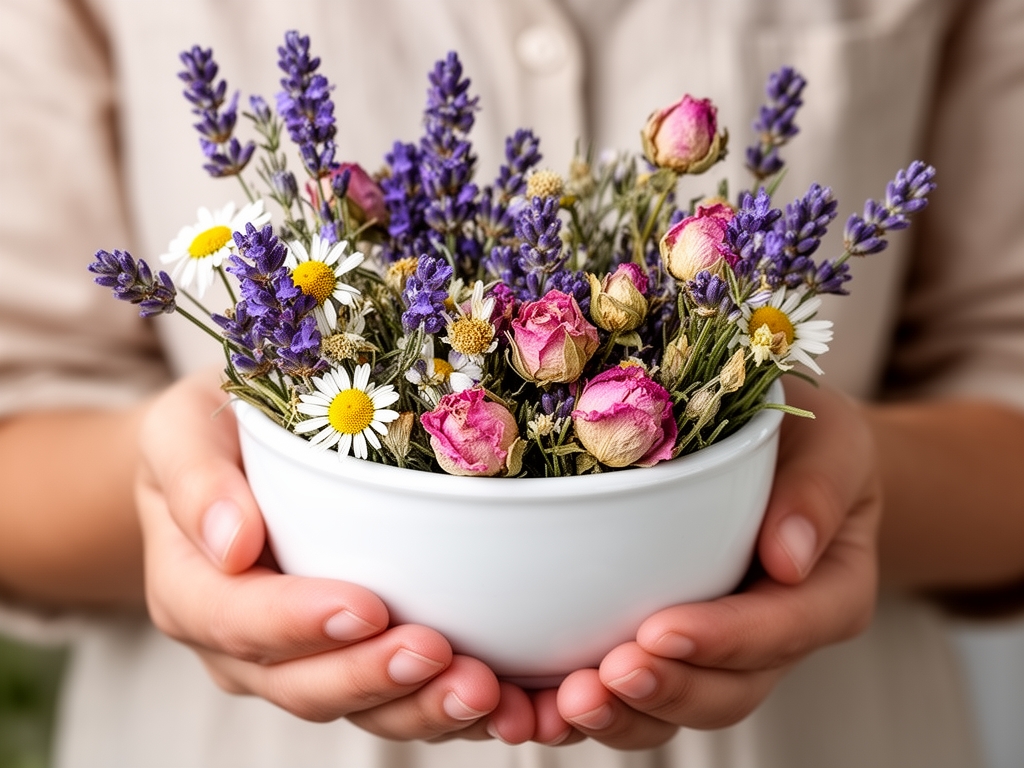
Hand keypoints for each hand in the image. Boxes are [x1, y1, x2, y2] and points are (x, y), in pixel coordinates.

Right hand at [135, 368, 534, 742]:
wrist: (231, 459)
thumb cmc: (212, 436)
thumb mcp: (182, 431)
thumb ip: (196, 479)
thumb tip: (232, 541)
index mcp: (195, 590)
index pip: (239, 620)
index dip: (300, 623)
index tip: (365, 606)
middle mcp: (245, 645)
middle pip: (304, 684)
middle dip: (375, 676)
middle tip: (440, 653)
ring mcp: (304, 661)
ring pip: (361, 709)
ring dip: (423, 706)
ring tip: (486, 689)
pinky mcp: (357, 660)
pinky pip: (402, 700)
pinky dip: (451, 707)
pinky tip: (511, 700)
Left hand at [545, 377, 880, 747]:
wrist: (778, 452)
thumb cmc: (806, 444)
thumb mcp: (833, 444)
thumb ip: (818, 491)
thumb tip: (788, 557)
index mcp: (824, 593)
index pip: (786, 629)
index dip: (724, 640)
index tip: (661, 630)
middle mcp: (769, 638)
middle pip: (727, 690)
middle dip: (665, 690)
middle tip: (607, 676)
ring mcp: (713, 651)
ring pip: (673, 709)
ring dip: (620, 714)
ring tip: (568, 702)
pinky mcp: (661, 647)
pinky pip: (627, 693)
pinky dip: (582, 704)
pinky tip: (539, 703)